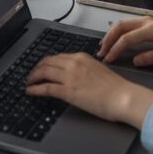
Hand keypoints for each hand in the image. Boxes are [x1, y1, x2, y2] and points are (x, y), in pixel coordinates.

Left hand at [25, 52, 152, 127]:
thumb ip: (84, 69)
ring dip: (33, 77)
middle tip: (31, 75)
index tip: (41, 67)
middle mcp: (73, 63)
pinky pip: (46, 88)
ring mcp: (70, 77)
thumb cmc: (116, 88)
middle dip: (36, 68)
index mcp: (81, 57)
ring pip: (43, 72)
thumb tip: (76, 75)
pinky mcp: (68, 91)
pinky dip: (35, 89)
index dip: (46, 62)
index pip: (57, 57)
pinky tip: (30, 91)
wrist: (124, 97)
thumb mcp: (98, 70)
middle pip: (47, 62)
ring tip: (28, 82)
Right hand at [98, 16, 152, 66]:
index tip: (108, 59)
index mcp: (152, 30)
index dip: (116, 49)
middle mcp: (146, 21)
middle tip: (101, 53)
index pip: (127, 38)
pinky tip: (114, 40)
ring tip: (104, 47)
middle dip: (108, 39)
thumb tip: (134, 61)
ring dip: (111, 34)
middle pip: (120, 27)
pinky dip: (118, 32)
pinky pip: (127, 24)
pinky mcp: (147, 22)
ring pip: (122, 23)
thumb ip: (152, 57)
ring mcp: (146, 20)